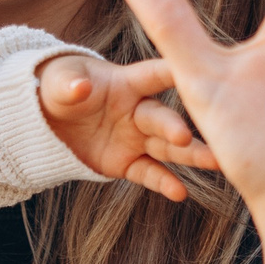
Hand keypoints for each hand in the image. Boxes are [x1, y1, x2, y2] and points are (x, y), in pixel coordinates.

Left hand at [37, 53, 219, 200]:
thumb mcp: (59, 81)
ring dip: (190, 156)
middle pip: (162, 118)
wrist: (48, 120)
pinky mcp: (128, 163)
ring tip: (216, 162)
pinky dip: (163, 183)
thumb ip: (70, 84)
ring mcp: (136, 138)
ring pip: (167, 148)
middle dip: (174, 127)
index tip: (203, 70)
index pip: (156, 75)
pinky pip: (148, 173)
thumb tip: (80, 87)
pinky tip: (180, 193)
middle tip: (184, 137)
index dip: (176, 72)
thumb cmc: (60, 87)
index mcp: (127, 83)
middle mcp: (139, 111)